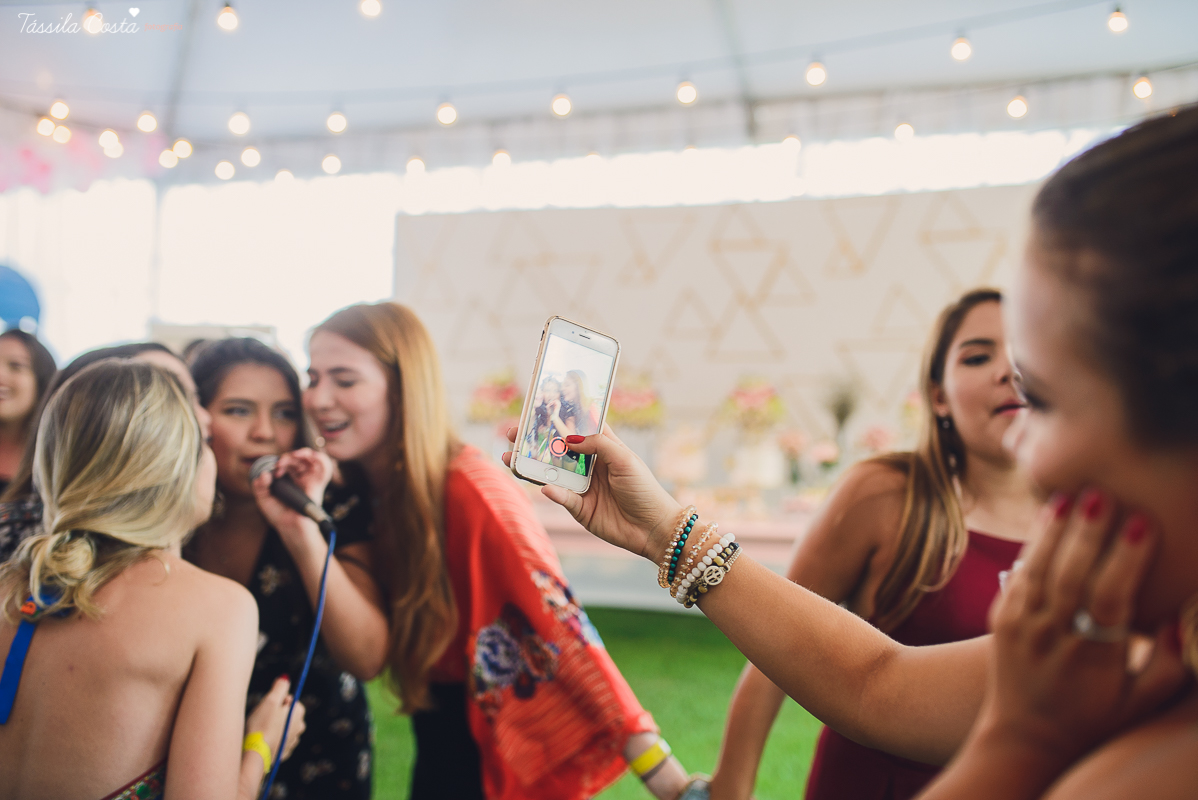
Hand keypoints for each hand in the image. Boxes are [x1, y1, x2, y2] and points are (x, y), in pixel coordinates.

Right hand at [246, 676, 306, 764]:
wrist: (255, 755)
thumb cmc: (262, 725)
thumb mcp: (270, 700)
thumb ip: (280, 687)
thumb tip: (285, 677)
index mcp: (299, 713)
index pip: (289, 700)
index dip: (276, 702)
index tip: (268, 708)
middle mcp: (300, 728)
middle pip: (286, 714)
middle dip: (275, 715)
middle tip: (262, 719)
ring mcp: (292, 742)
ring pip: (282, 728)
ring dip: (272, 727)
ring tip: (261, 731)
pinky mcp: (283, 753)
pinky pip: (277, 742)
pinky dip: (270, 740)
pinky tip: (261, 742)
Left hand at [251, 448, 333, 534]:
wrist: (290, 527)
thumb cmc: (279, 515)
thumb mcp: (263, 499)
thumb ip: (259, 486)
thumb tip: (265, 474)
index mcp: (289, 480)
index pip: (288, 462)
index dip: (281, 461)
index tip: (274, 470)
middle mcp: (300, 478)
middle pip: (299, 458)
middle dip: (288, 457)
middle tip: (280, 465)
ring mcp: (310, 480)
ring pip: (312, 458)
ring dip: (303, 453)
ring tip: (296, 455)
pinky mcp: (317, 483)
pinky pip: (324, 466)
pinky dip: (320, 458)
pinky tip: (310, 456)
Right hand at [503, 425, 681, 561]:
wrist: (653, 528)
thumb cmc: (644, 488)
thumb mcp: (624, 458)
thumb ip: (597, 444)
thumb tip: (569, 439)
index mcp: (603, 448)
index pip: (578, 428)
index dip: (560, 418)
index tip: (538, 408)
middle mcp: (590, 465)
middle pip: (558, 450)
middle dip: (536, 441)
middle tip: (514, 433)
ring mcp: (583, 487)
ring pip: (552, 473)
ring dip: (532, 466)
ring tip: (512, 458)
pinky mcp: (580, 509)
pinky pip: (562, 498)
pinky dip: (553, 493)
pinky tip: (544, 487)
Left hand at [975, 489, 1187, 773]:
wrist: (1023, 740)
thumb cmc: (1094, 720)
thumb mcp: (1141, 704)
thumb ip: (1168, 666)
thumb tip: (1178, 620)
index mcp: (1092, 656)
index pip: (1109, 597)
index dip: (1126, 559)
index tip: (1143, 523)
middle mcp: (1052, 636)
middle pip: (1069, 574)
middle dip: (1087, 532)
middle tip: (1103, 494)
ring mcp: (1020, 626)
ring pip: (1037, 568)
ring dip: (1053, 530)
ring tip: (1070, 495)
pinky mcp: (999, 619)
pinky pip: (1017, 575)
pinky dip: (1032, 547)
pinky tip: (1047, 520)